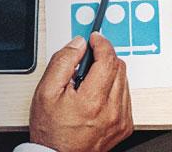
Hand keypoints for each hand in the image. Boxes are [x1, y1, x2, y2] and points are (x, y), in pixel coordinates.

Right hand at [30, 34, 133, 151]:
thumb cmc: (51, 131)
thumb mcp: (46, 92)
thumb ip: (63, 62)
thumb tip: (78, 44)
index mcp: (92, 101)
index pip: (108, 60)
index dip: (101, 44)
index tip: (95, 39)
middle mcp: (112, 111)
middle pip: (119, 67)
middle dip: (104, 58)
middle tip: (87, 62)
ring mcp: (121, 120)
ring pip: (124, 80)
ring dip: (109, 74)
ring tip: (88, 84)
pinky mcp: (124, 126)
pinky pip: (125, 96)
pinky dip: (114, 89)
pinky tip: (97, 96)